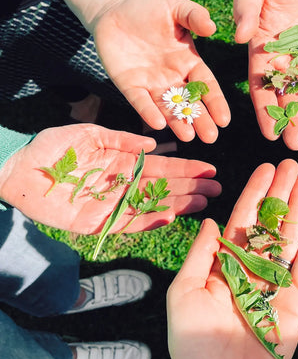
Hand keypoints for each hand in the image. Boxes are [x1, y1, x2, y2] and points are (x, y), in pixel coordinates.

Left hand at [0, 124, 220, 232]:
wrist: (19, 170)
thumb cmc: (51, 148)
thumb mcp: (89, 134)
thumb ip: (121, 139)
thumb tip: (154, 144)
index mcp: (122, 163)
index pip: (161, 167)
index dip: (186, 168)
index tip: (209, 169)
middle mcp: (122, 185)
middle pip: (163, 188)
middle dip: (191, 189)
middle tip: (217, 190)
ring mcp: (112, 205)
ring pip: (152, 206)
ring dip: (179, 205)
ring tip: (204, 203)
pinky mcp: (98, 223)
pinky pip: (128, 224)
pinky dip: (149, 222)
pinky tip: (170, 217)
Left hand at [92, 0, 230, 142]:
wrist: (113, 11)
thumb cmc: (148, 8)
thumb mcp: (175, 7)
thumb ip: (194, 15)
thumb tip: (212, 27)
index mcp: (188, 61)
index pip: (206, 85)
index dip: (215, 102)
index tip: (225, 120)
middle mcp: (172, 77)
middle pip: (189, 102)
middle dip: (200, 120)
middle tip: (210, 138)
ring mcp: (151, 84)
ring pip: (167, 108)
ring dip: (177, 123)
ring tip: (188, 137)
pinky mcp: (129, 85)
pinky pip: (140, 102)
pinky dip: (148, 112)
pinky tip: (158, 124)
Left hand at [167, 159, 297, 358]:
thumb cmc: (192, 340)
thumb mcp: (185, 290)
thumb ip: (201, 254)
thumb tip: (212, 221)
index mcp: (224, 264)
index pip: (243, 220)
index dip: (254, 193)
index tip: (265, 168)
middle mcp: (251, 269)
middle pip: (269, 223)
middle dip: (280, 194)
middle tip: (292, 163)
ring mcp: (274, 285)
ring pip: (289, 239)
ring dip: (297, 210)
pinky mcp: (295, 302)